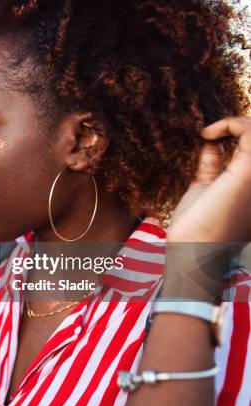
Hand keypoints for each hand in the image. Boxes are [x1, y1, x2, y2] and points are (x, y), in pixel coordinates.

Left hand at [164, 117, 250, 299]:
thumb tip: (211, 144)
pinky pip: (250, 131)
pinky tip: (207, 133)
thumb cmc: (196, 227)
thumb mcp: (206, 188)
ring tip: (211, 131)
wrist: (192, 249)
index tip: (209, 136)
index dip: (238, 133)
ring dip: (238, 124)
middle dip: (242, 128)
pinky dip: (232, 123)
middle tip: (213, 130)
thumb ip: (213, 166)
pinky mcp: (249, 171)